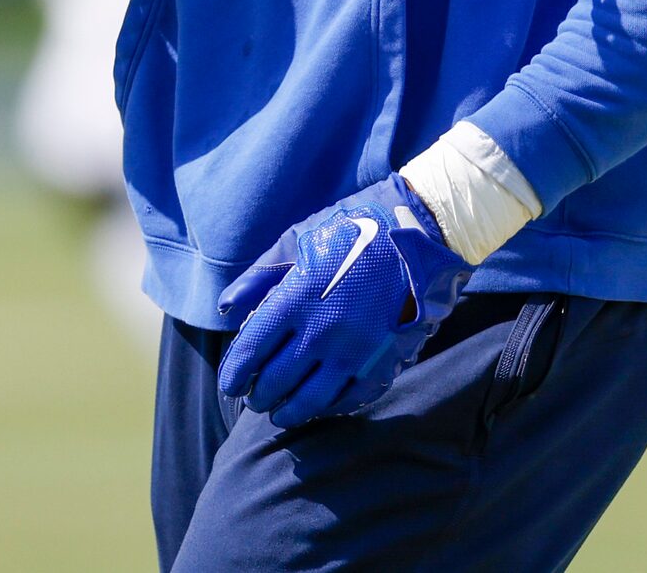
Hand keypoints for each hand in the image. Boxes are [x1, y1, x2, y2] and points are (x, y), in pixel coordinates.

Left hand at [213, 175, 471, 425]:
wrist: (420, 236)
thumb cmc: (352, 232)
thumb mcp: (297, 242)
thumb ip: (258, 279)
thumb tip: (227, 309)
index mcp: (297, 299)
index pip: (252, 350)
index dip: (235, 373)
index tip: (229, 385)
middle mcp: (323, 331)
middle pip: (278, 380)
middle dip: (259, 396)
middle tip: (252, 400)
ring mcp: (355, 352)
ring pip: (313, 399)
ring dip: (290, 411)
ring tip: (279, 414)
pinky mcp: (384, 362)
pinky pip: (350, 398)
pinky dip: (329, 408)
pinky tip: (319, 407)